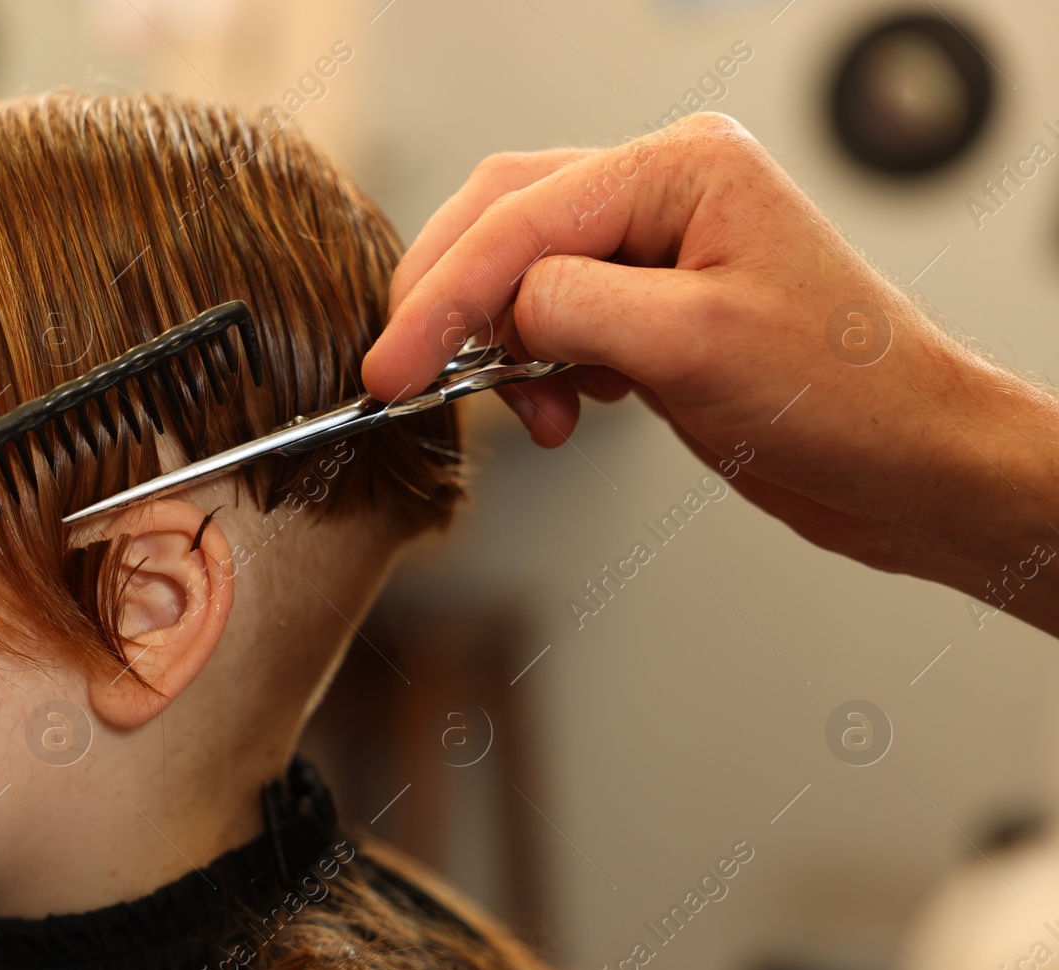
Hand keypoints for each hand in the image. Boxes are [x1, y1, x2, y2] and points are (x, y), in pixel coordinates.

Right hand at [363, 113, 1058, 633]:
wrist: (912, 465)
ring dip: (495, 341)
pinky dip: (534, 363)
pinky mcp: (654, 305)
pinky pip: (556, 314)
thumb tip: (498, 306)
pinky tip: (561, 406)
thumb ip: (575, 306)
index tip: (390, 368)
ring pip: (522, 268)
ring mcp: (659, 247)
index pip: (521, 220)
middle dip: (448, 300)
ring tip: (525, 410)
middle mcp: (666, 191)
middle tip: (404, 373)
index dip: (442, 297)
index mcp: (683, 170)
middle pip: (504, 219)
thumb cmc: (844, 400)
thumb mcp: (694, 346)